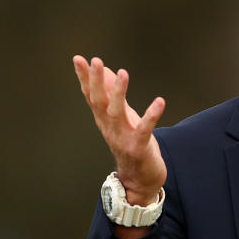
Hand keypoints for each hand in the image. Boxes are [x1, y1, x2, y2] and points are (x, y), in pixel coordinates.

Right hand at [72, 55, 166, 204]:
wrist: (140, 179)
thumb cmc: (131, 144)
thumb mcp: (122, 117)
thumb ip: (113, 96)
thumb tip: (107, 71)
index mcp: (104, 120)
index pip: (91, 96)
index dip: (84, 78)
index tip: (78, 59)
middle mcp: (110, 128)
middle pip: (99, 102)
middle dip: (96, 81)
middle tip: (95, 61)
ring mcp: (123, 138)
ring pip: (117, 113)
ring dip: (118, 93)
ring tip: (123, 73)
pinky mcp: (139, 148)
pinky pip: (145, 130)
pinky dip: (152, 116)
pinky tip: (160, 101)